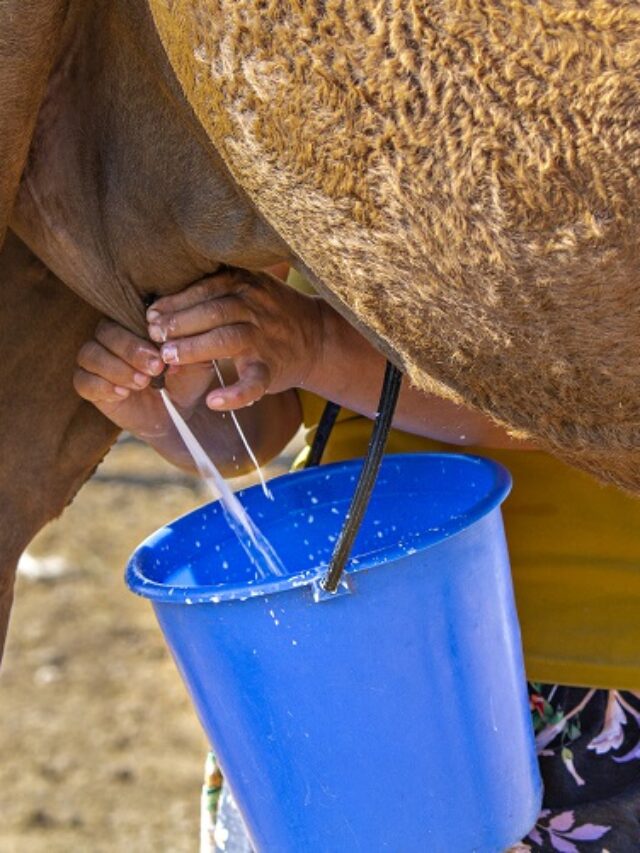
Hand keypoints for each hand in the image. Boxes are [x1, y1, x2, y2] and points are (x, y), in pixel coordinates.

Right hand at [73, 319, 215, 438]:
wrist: (178, 415)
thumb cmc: (186, 382)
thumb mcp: (195, 363)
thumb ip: (188, 346)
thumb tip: (172, 335)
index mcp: (136, 324)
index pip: (127, 314)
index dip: (142, 331)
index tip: (162, 352)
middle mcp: (112, 337)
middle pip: (106, 332)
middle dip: (130, 350)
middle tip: (155, 368)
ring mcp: (98, 360)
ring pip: (90, 354)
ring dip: (116, 368)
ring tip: (142, 383)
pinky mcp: (90, 386)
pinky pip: (82, 380)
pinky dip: (101, 386)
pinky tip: (122, 394)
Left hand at [146, 269, 323, 410]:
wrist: (317, 337)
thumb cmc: (269, 312)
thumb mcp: (248, 287)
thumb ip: (213, 289)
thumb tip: (159, 304)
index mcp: (245, 284)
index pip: (205, 288)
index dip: (175, 302)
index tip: (150, 315)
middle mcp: (255, 308)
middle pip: (213, 311)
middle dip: (180, 324)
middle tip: (154, 337)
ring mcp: (264, 339)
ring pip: (227, 340)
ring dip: (195, 349)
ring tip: (168, 358)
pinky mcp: (272, 368)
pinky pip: (253, 382)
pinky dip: (235, 394)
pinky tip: (213, 401)